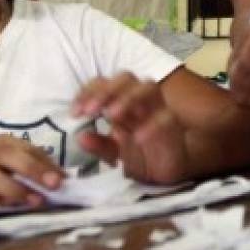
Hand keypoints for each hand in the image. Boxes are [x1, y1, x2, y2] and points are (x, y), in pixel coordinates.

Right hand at [0, 135, 62, 207]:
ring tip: (31, 201)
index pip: (27, 149)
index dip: (45, 164)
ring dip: (12, 188)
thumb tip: (65, 181)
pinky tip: (2, 207)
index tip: (62, 181)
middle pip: (6, 154)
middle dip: (31, 170)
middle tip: (51, 187)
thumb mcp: (17, 177)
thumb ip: (37, 176)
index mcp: (3, 144)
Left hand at [72, 72, 190, 183]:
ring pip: (149, 87)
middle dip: (106, 91)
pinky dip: (151, 124)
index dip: (88, 92)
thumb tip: (81, 138)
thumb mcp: (115, 155)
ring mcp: (158, 109)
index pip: (104, 83)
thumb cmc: (141, 156)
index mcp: (121, 102)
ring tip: (111, 115)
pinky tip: (138, 137)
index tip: (75, 113)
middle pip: (126, 78)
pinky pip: (166, 116)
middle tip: (90, 111)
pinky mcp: (174, 124)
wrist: (170, 170)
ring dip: (128, 97)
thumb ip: (100, 146)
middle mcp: (140, 100)